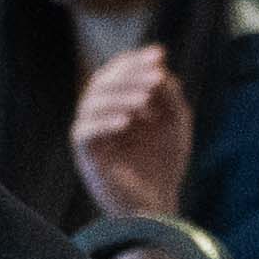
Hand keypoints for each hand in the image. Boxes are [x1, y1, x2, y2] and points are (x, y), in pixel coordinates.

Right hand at [68, 44, 196, 227]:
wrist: (157, 204)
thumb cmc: (164, 163)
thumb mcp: (174, 122)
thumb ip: (168, 95)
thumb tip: (160, 67)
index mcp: (117, 103)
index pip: (117, 71)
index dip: (135, 60)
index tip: (160, 55)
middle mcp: (100, 115)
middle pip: (102, 82)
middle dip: (130, 76)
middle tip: (156, 77)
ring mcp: (91, 135)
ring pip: (91, 103)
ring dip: (119, 97)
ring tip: (145, 101)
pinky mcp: (86, 156)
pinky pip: (84, 132)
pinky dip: (104, 123)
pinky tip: (127, 123)